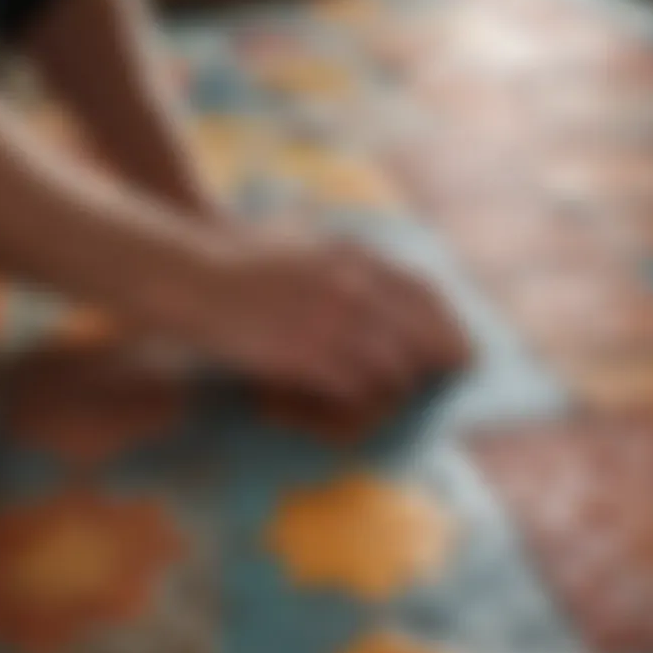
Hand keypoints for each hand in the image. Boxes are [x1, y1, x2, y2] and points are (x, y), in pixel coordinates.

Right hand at [154, 231, 471, 402]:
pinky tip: (349, 408)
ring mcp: (330, 319)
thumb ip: (346, 265)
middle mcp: (352, 285)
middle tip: (449, 380)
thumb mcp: (303, 244)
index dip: (450, 326)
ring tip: (391, 399)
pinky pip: (354, 390)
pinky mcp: (305, 355)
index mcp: (353, 255)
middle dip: (440, 362)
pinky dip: (358, 404)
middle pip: (421, 335)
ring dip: (396, 389)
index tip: (464, 351)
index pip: (425, 294)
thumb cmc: (238, 258)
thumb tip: (382, 299)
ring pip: (393, 369)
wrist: (187, 272)